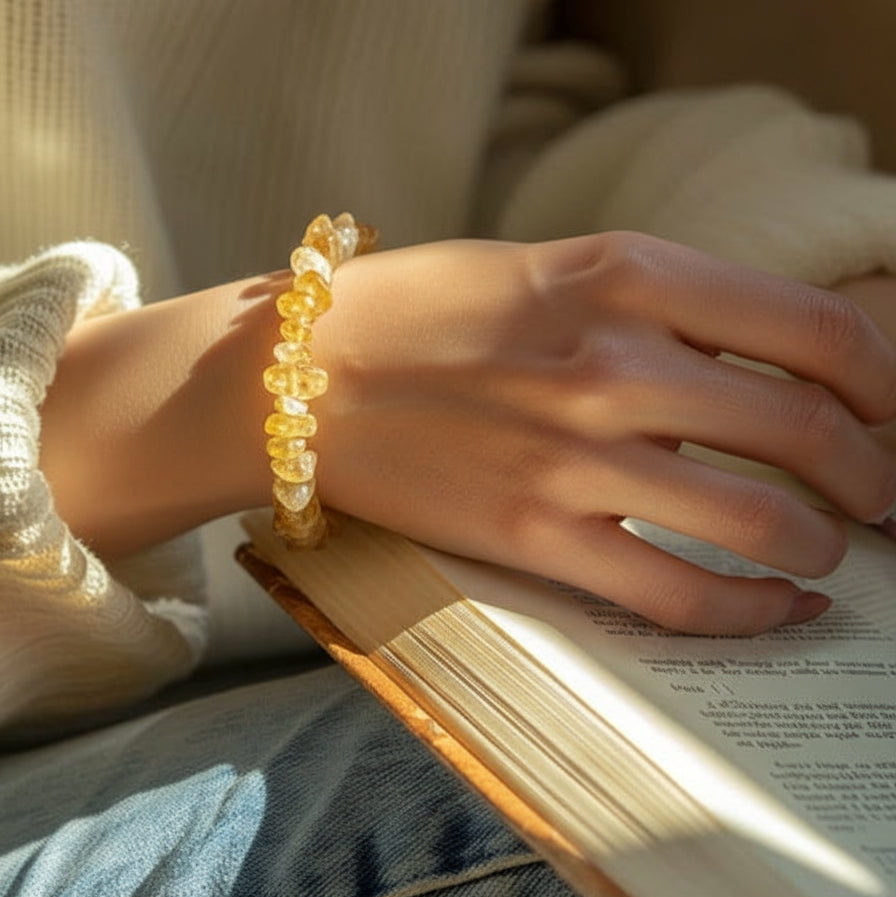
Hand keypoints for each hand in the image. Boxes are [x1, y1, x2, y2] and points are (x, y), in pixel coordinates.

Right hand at [313, 233, 895, 634]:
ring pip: (761, 523)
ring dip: (821, 548)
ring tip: (828, 555)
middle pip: (805, 431)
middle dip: (871, 475)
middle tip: (879, 497)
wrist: (299, 375)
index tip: (886, 411)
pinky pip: (677, 592)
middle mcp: (612, 361)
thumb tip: (756, 363)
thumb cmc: (422, 310)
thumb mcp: (549, 266)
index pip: (812, 327)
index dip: (881, 380)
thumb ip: (654, 305)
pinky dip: (748, 611)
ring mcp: (573, 456)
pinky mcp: (531, 535)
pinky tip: (773, 609)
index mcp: (622, 272)